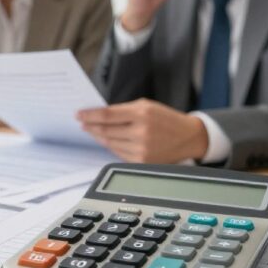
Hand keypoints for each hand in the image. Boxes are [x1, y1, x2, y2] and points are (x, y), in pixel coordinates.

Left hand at [77, 99, 207, 162]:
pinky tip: (106, 140)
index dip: (89, 115)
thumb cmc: (166, 119)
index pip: (107, 115)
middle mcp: (141, 132)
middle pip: (105, 130)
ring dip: (98, 136)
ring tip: (91, 130)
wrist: (188, 137)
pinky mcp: (142, 161)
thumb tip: (99, 116)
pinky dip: (110, 146)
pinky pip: (118, 153)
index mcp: (142, 114)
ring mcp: (141, 149)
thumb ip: (123, 110)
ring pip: (110, 143)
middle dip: (90, 126)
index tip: (78, 114)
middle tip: (81, 122)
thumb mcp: (146, 106)